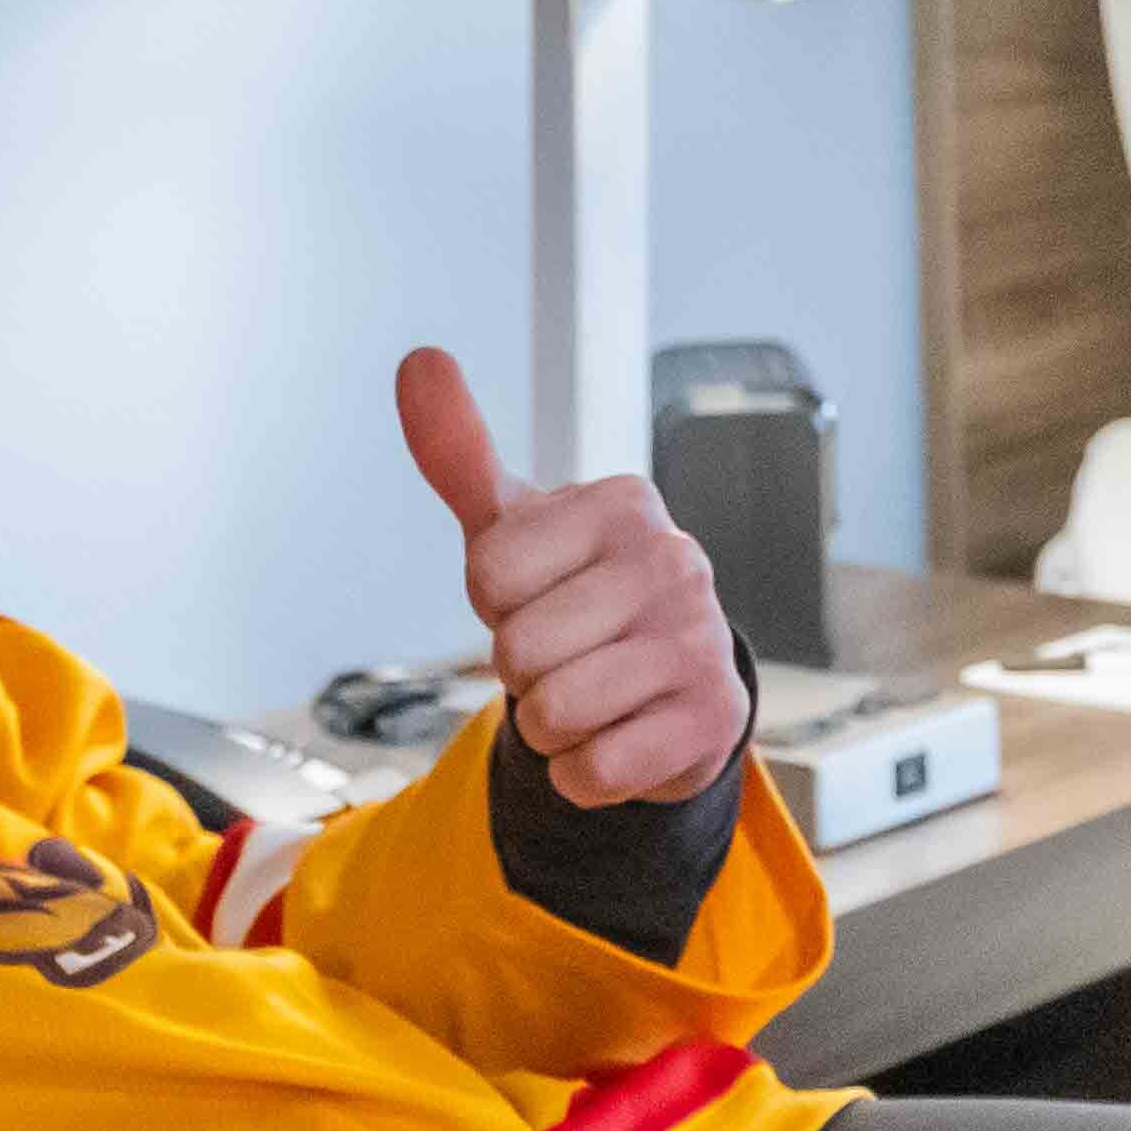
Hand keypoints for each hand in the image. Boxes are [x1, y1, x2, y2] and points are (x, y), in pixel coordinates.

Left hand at [391, 345, 751, 817]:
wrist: (668, 683)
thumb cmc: (575, 592)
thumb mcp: (513, 525)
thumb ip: (458, 451)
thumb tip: (419, 357)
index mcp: (622, 504)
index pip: (490, 575)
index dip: (496, 602)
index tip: (539, 593)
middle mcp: (675, 562)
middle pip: (518, 651)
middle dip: (520, 671)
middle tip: (566, 653)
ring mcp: (701, 642)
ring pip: (553, 714)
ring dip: (549, 726)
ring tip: (590, 696)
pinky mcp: (712, 721)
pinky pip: (593, 771)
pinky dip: (582, 773)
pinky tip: (618, 739)